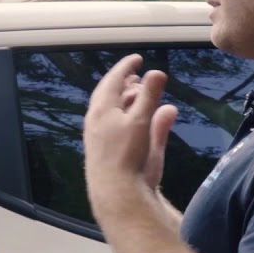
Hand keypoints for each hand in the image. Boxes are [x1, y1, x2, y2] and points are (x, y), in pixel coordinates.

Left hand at [83, 54, 177, 209]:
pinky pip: (119, 126)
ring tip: (140, 94)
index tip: (137, 59)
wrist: (116, 193)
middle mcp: (97, 121)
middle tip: (137, 77)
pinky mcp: (107, 152)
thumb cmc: (127, 155)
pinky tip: (148, 118)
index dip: (125, 67)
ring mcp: (100, 137)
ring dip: (128, 100)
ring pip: (113, 111)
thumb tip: (156, 72)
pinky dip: (133, 117)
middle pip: (109, 95)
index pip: (112, 80)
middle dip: (124, 84)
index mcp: (101, 110)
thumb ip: (149, 96)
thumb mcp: (141, 121)